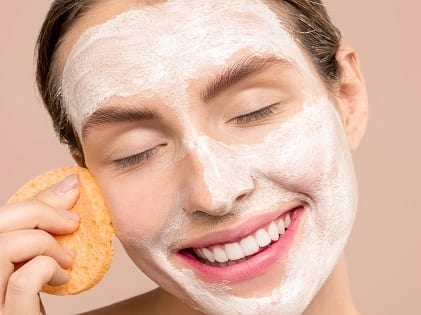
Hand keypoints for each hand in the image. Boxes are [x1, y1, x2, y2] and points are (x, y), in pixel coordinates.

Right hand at [0, 175, 79, 314]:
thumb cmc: (34, 296)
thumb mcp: (31, 255)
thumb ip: (39, 223)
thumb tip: (70, 184)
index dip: (33, 203)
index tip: (68, 204)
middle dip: (40, 213)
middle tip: (72, 224)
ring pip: (5, 247)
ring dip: (46, 244)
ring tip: (65, 260)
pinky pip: (24, 280)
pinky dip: (49, 269)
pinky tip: (60, 278)